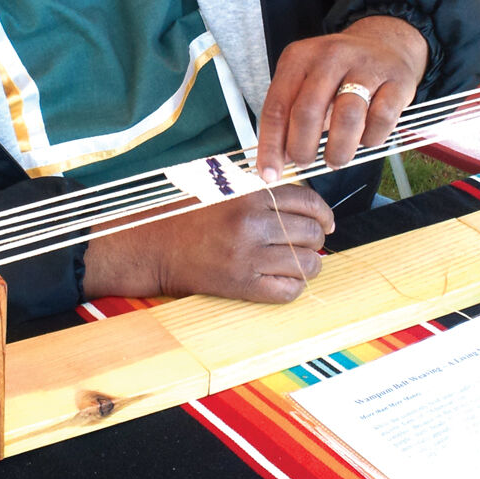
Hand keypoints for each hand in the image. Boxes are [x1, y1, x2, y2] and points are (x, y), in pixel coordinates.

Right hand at [81, 185, 333, 302]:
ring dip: (310, 266)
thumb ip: (261, 191)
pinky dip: (294, 287)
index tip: (327, 222)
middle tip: (310, 244)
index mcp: (249, 194)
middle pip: (310, 233)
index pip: (307, 201)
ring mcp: (247, 256)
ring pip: (306, 264)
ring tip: (300, 264)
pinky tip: (285, 281)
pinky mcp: (241, 285)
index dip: (324, 213)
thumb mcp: (224, 188)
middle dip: (317, 240)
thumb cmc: (187, 216)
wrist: (153, 246)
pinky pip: (287, 290)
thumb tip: (304, 204)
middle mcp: (251, 223)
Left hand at [255, 15, 428, 182]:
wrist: (385, 44)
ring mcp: (365, 66)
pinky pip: (381, 119)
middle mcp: (330, 56)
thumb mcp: (306, 82)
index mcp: (299, 57)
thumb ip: (289, 116)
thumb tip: (277, 161)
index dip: (270, 146)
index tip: (269, 174)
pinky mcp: (397, 81)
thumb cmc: (338, 72)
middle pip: (307, 111)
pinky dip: (371, 139)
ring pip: (347, 117)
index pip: (276, 106)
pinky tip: (365, 140)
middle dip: (302, 148)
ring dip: (338, 150)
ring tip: (335, 159)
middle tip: (305, 163)